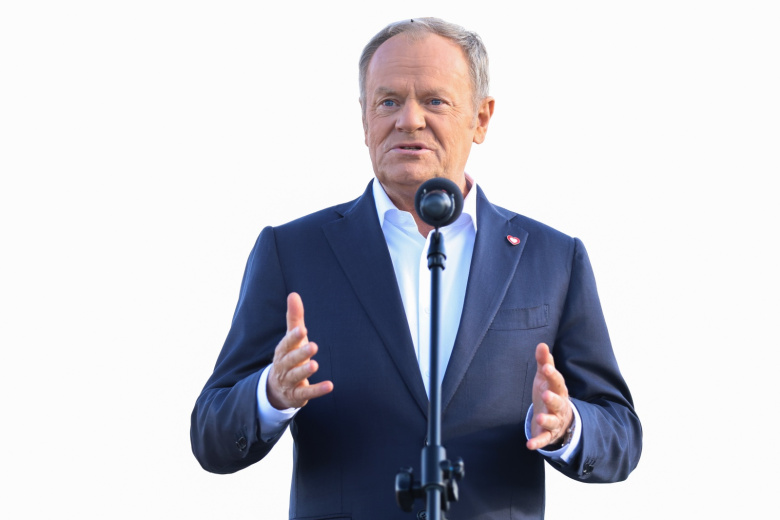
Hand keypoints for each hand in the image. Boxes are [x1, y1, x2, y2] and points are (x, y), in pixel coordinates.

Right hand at [267, 292, 333, 409]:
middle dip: (300, 353)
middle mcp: (283, 366)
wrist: (276, 388)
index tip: (302, 330)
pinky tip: (330, 385)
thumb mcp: (291, 339)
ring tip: (315, 365)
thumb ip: (294, 318)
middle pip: (290, 360)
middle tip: (314, 346)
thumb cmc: (288, 357)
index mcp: (282, 351)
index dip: (293, 337)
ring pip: (295, 376)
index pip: (286, 343)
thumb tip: (294, 294)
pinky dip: (317, 390)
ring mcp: (289, 382)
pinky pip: (306, 393)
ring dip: (304, 371)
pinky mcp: (296, 395)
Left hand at [526, 343, 572, 450]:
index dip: (552, 374)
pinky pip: (544, 439)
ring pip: (553, 421)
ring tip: (539, 418)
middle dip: (553, 398)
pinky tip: (529, 445)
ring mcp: (555, 421)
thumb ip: (544, 363)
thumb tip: (542, 344)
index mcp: (559, 390)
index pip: (557, 382)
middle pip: (558, 402)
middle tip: (546, 394)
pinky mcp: (549, 434)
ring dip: (546, 420)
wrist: (560, 419)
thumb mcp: (546, 378)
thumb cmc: (550, 393)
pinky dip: (538, 442)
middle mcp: (559, 406)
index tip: (547, 367)